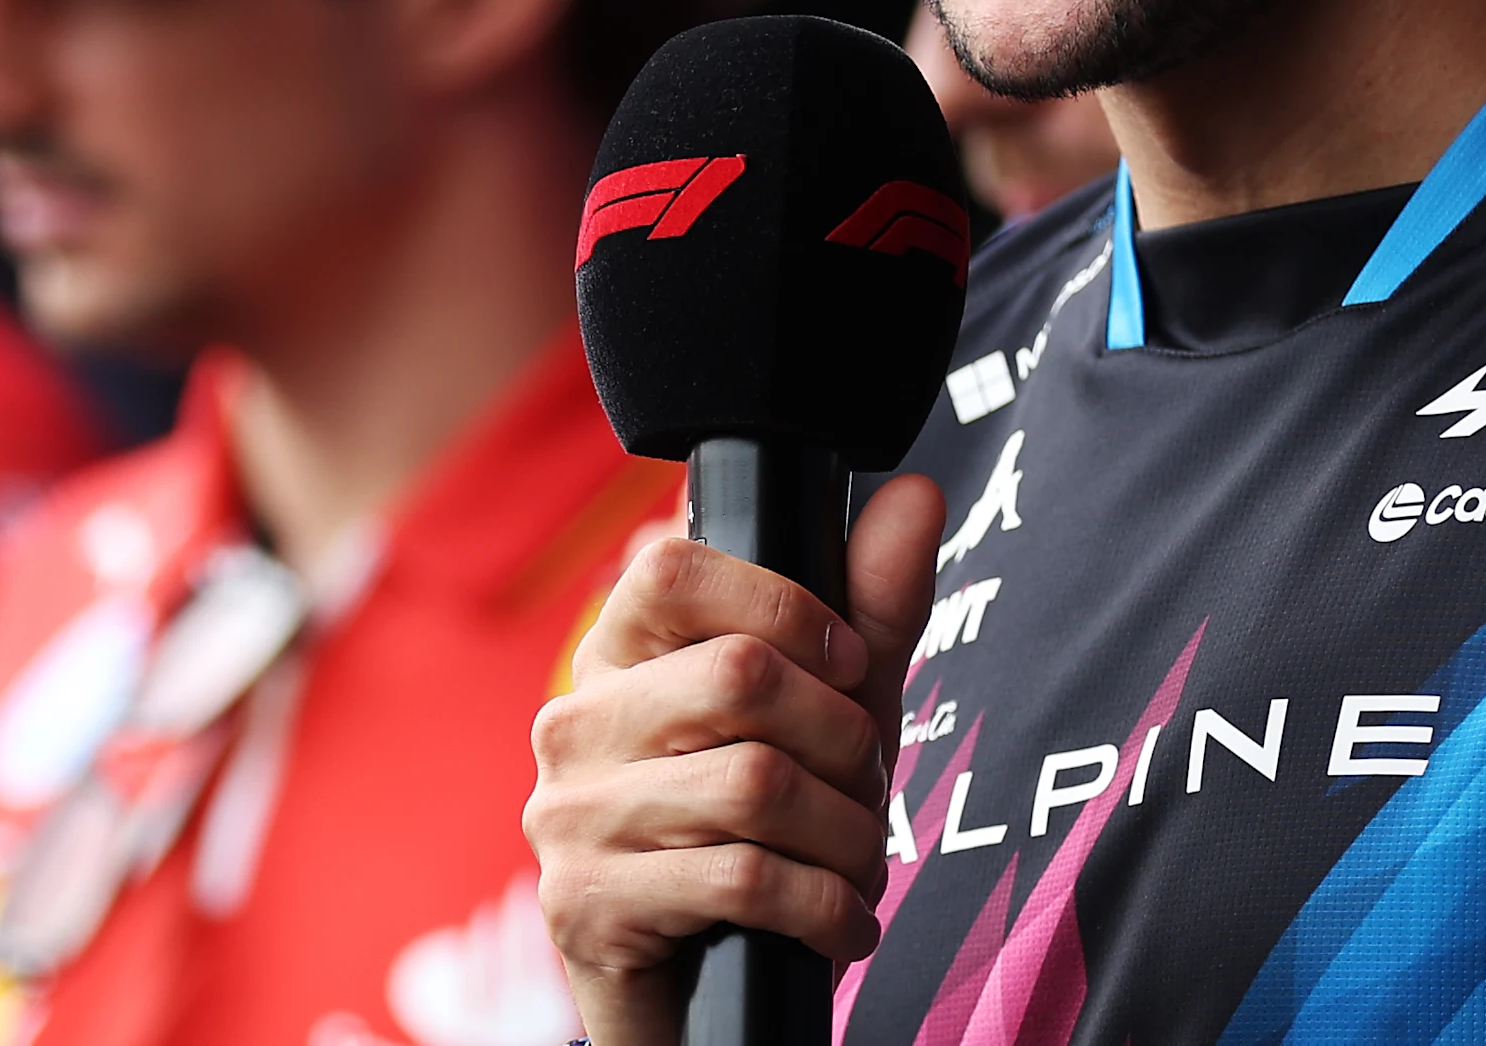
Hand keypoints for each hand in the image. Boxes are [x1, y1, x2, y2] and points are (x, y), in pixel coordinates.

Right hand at [526, 474, 945, 1045]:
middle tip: (867, 784)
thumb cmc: (761, 832)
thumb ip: (868, 609)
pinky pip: (739, 881)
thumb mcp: (827, 713)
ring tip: (860, 862)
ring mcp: (568, 814)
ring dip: (847, 837)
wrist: (700, 994)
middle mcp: (575, 721)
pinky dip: (825, 909)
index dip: (784, 603)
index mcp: (616, 652)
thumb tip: (916, 492)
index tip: (848, 663)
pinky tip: (840, 923)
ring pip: (753, 785)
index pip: (672, 564)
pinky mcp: (584, 903)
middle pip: (739, 675)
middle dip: (845, 738)